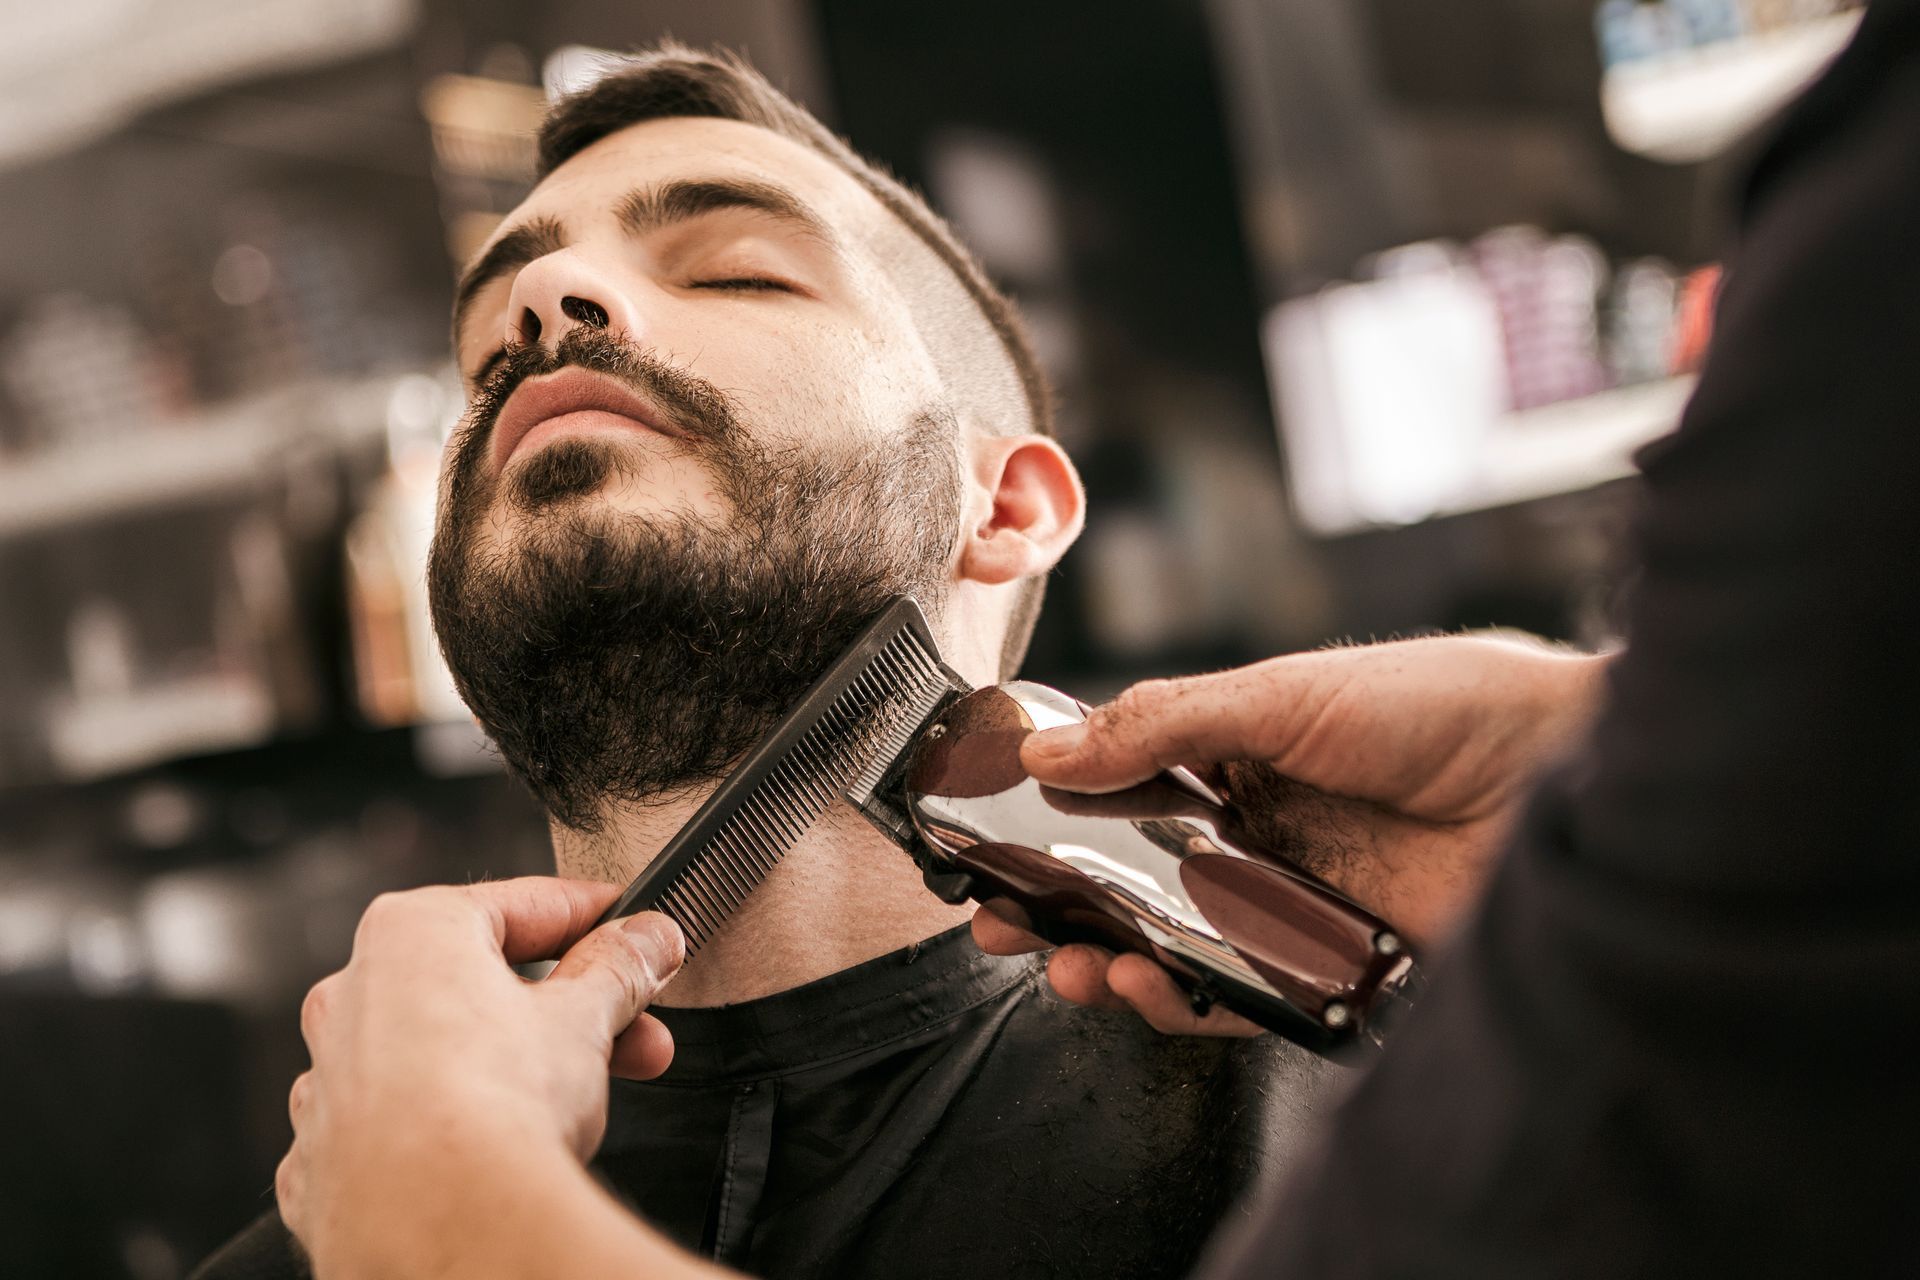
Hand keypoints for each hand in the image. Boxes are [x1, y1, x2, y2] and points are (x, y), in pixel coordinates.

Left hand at [278, 877, 683, 1276]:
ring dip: (512, 1063)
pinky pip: (400, 1120)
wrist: (442, 1228)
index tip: (631, 930)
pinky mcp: (327, 1155)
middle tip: (634, 1027)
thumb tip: (644, 941)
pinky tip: (502, 1143)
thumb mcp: (585, 1017)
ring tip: (585, 1095)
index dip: (592, 918)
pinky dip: (450, 1122)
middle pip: (484, 983)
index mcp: (410, 934)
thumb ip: (619, 967)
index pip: (523, 906)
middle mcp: (354, 995)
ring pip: (439, 1049)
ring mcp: (331, 1078)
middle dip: (572, 1009)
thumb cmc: (493, 1107)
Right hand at [973, 635, 1609, 1033]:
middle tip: (1003, 928)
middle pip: (1135, 884)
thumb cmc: (1446, 704)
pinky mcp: (1338, 964)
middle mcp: (1259, 833)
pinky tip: (1145, 986)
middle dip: (1061, 910)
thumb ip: (1165, 721)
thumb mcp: (1287, 692)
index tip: (990, 846)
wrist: (1574, 771)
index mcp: (1240, 756)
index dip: (1051, 823)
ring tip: (1067, 966)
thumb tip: (1047, 747)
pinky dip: (1187, 1001)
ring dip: (1110, 962)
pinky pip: (1245, 995)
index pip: (1120, 795)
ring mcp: (1294, 902)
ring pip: (1177, 947)